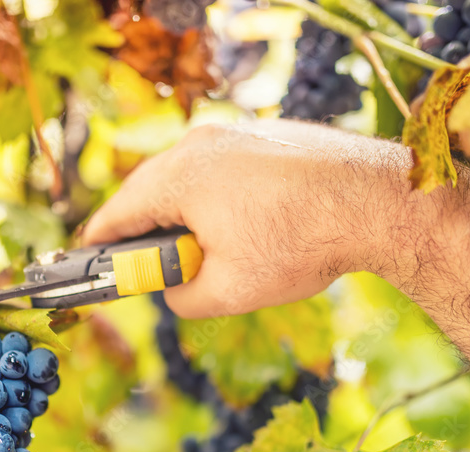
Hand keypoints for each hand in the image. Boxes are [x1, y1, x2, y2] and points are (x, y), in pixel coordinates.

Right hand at [81, 120, 453, 318]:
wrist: (379, 202)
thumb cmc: (301, 245)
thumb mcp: (227, 293)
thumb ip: (181, 299)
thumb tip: (173, 292)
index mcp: (178, 178)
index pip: (118, 213)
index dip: (100, 244)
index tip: (91, 260)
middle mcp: (200, 145)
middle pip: (149, 190)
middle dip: (145, 229)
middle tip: (149, 263)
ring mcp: (236, 134)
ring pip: (189, 177)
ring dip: (186, 213)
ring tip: (206, 250)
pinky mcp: (266, 135)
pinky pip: (224, 168)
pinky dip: (219, 197)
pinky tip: (244, 225)